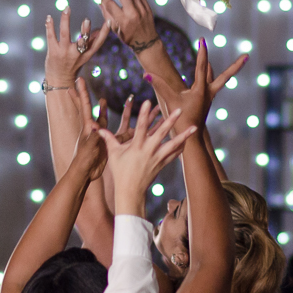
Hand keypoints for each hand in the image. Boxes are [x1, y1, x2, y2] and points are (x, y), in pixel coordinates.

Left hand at [44, 9, 108, 86]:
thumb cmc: (73, 65)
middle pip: (82, 41)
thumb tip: (99, 30)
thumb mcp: (84, 56)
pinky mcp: (53, 52)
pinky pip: (51, 36)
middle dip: (85, 31)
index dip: (105, 32)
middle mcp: (77, 54)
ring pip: (65, 34)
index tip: (109, 21)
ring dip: (65, 20)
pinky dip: (50, 26)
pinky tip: (49, 17)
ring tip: (67, 8)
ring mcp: (64, 52)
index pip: (98, 43)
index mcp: (87, 54)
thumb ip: (91, 42)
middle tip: (87, 20)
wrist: (59, 80)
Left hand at [70, 79, 108, 180]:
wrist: (86, 174)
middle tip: (81, 84)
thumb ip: (94, 135)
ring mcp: (97, 136)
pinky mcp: (104, 143)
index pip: (84, 106)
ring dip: (101, 109)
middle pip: (88, 108)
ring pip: (100, 119)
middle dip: (85, 96)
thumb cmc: (84, 161)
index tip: (78, 80)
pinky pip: (111, 132)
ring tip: (102, 99)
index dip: (82, 93)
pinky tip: (120, 123)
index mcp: (87, 127)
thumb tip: (96, 125)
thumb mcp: (90, 147)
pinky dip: (115, 126)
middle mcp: (91, 129)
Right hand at [99, 100, 196, 216]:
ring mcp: (157, 158)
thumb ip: (109, 139)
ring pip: (173, 145)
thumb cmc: (120, 172)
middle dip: (171, 121)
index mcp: (136, 147)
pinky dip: (180, 148)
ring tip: (194, 127)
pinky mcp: (161, 165)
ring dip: (184, 136)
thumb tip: (98, 129)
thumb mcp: (113, 154)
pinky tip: (187, 141)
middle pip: (161, 133)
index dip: (144, 114)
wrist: (130, 191)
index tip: (148, 102)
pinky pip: (173, 155)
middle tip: (179, 110)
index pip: (140, 127)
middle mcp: (148, 151)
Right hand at [100, 0, 159, 53]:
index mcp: (124, 21)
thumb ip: (107, 15)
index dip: (104, 0)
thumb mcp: (115, 29)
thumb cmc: (128, 37)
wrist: (147, 42)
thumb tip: (100, 3)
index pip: (110, 4)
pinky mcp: (147, 7)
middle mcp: (133, 13)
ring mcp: (142, 9)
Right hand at [145, 39, 246, 132]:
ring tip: (212, 62)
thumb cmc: (181, 119)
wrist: (191, 138)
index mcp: (201, 90)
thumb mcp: (169, 100)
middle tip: (247, 56)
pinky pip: (211, 86)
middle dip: (236, 66)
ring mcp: (209, 98)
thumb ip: (159, 85)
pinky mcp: (205, 103)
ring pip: (218, 80)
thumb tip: (146, 74)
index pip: (202, 66)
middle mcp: (209, 92)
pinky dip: (210, 79)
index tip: (203, 40)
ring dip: (218, 71)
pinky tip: (206, 79)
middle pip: (226, 76)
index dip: (202, 53)